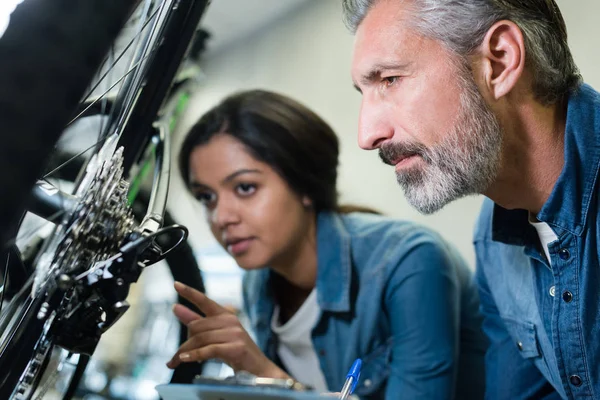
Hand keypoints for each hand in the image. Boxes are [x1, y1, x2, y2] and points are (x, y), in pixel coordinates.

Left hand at [166, 281, 288, 379]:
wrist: (258, 369)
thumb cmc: (235, 351)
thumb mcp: (215, 335)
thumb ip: (196, 321)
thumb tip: (176, 308)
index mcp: (225, 314)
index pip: (204, 300)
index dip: (190, 292)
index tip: (176, 284)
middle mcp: (230, 320)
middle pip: (196, 326)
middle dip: (184, 342)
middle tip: (175, 357)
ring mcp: (234, 333)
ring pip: (200, 339)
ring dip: (185, 352)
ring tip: (176, 362)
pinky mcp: (236, 347)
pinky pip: (208, 350)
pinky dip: (194, 355)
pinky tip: (184, 360)